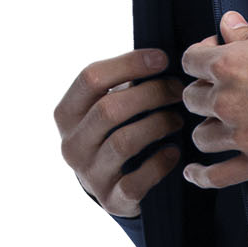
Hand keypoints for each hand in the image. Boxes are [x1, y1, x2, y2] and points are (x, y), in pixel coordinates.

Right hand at [54, 48, 184, 216]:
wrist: (112, 186)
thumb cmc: (119, 131)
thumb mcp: (114, 105)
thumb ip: (132, 79)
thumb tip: (180, 47)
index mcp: (67, 113)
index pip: (90, 78)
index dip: (129, 64)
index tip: (163, 59)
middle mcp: (71, 144)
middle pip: (109, 109)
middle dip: (151, 95)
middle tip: (179, 90)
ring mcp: (88, 174)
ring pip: (123, 142)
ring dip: (158, 125)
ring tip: (179, 119)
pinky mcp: (111, 199)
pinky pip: (136, 180)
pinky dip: (159, 163)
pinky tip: (174, 152)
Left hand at [180, 11, 247, 188]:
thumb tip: (227, 23)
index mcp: (229, 65)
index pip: (191, 60)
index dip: (200, 56)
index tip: (213, 54)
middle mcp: (228, 101)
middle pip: (193, 99)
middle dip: (204, 92)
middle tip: (220, 90)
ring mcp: (241, 135)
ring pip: (202, 137)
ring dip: (207, 129)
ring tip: (218, 125)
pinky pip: (219, 176)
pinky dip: (203, 176)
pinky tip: (196, 172)